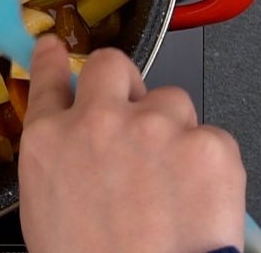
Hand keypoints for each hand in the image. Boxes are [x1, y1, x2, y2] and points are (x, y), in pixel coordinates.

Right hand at [18, 37, 245, 252]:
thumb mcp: (48, 211)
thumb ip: (59, 163)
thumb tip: (74, 148)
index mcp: (49, 142)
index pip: (47, 80)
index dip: (52, 60)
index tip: (54, 48)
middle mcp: (98, 121)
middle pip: (110, 66)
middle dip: (122, 83)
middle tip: (135, 115)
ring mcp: (156, 127)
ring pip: (172, 101)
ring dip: (173, 130)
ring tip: (173, 184)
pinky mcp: (209, 144)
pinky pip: (213, 137)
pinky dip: (211, 164)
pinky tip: (199, 199)